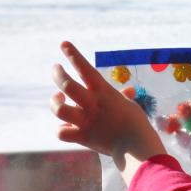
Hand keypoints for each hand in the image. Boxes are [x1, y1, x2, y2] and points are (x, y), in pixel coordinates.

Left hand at [50, 41, 165, 170]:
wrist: (135, 146)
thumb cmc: (136, 123)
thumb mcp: (130, 105)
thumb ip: (122, 97)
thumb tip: (128, 92)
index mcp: (103, 92)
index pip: (85, 68)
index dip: (73, 55)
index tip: (63, 44)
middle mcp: (91, 104)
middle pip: (66, 84)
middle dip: (58, 73)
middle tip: (56, 68)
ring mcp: (85, 120)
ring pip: (59, 108)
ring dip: (54, 102)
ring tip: (58, 99)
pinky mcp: (82, 137)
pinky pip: (61, 132)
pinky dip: (62, 128)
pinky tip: (66, 126)